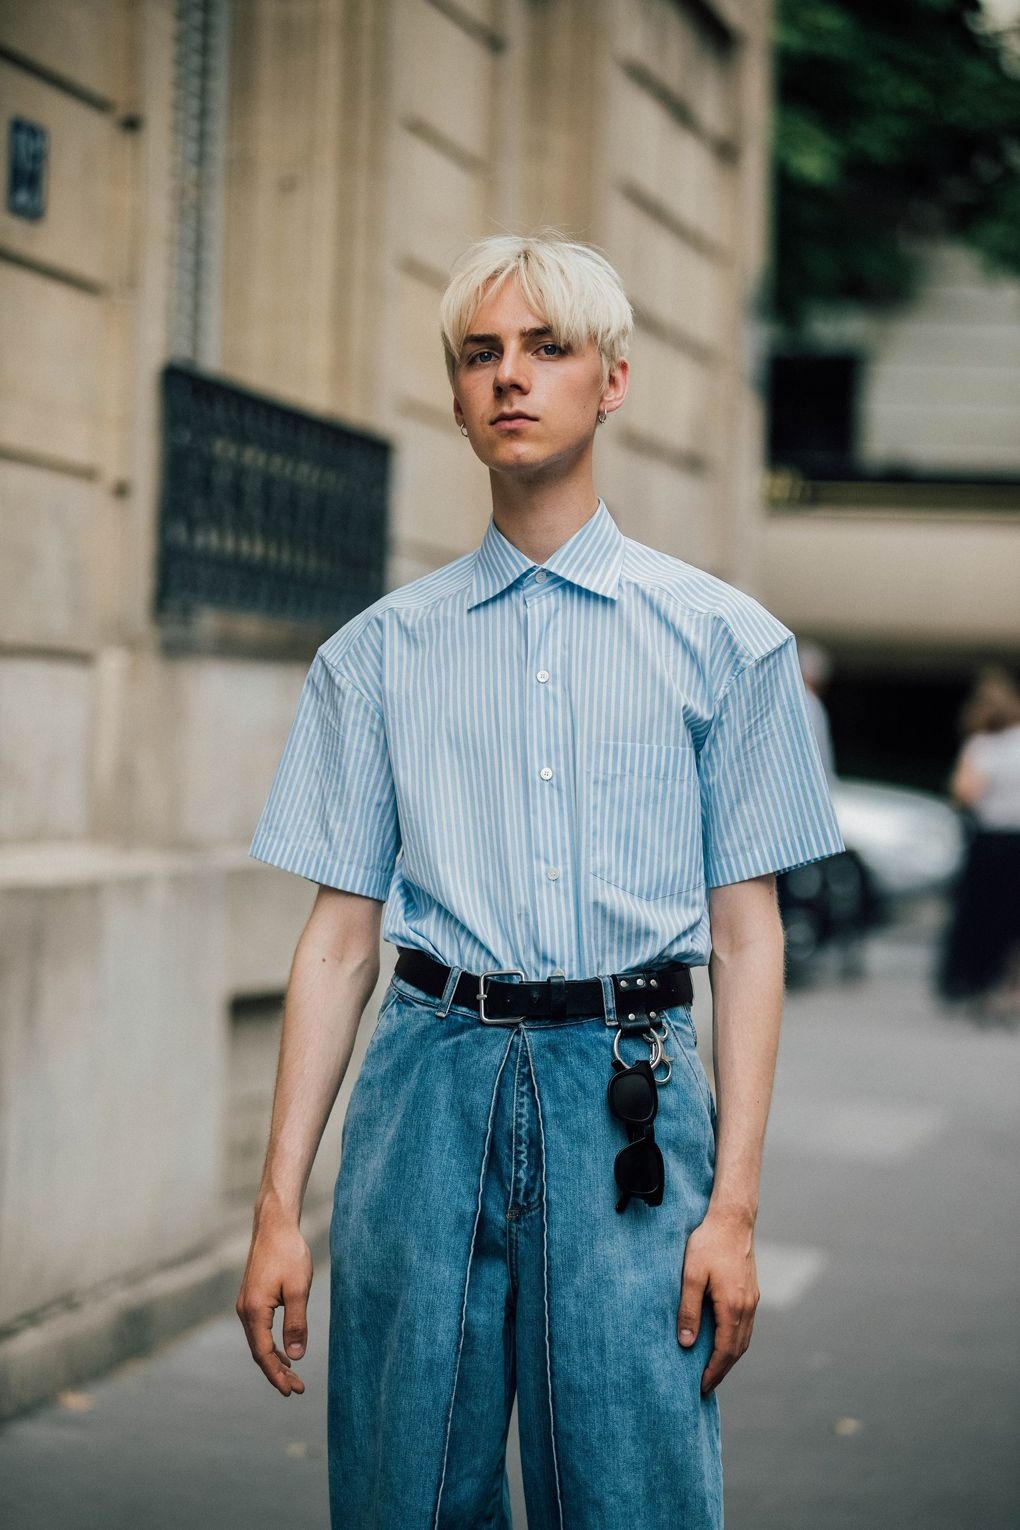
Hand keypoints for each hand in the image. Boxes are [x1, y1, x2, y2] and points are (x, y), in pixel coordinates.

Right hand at [236, 1218, 312, 1395]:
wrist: (275, 1226)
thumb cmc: (288, 1254)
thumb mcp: (298, 1289)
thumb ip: (296, 1323)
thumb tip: (296, 1356)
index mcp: (254, 1311)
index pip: (264, 1353)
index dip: (277, 1375)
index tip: (292, 1391)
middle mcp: (244, 1311)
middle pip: (259, 1352)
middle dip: (277, 1372)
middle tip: (297, 1389)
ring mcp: (246, 1305)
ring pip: (258, 1342)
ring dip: (274, 1360)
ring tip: (292, 1376)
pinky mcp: (251, 1298)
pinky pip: (259, 1331)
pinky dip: (271, 1345)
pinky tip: (284, 1351)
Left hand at [677, 1209, 759, 1394]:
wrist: (732, 1219)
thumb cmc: (708, 1244)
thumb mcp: (691, 1276)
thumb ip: (688, 1310)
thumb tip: (687, 1343)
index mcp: (733, 1307)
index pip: (725, 1352)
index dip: (713, 1372)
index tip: (700, 1388)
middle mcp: (747, 1308)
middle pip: (737, 1350)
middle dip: (721, 1370)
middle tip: (705, 1386)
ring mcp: (752, 1300)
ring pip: (744, 1339)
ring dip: (730, 1357)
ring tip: (713, 1369)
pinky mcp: (751, 1291)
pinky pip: (746, 1326)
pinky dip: (735, 1341)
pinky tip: (723, 1341)